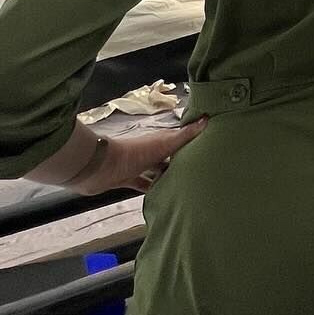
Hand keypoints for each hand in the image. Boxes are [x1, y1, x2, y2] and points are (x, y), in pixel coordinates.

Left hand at [71, 119, 206, 194]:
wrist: (101, 167)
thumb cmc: (135, 153)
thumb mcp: (163, 143)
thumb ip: (184, 135)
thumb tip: (206, 118)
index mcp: (161, 140)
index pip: (181, 139)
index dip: (194, 141)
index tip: (210, 147)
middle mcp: (152, 151)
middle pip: (170, 156)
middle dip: (183, 162)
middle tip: (201, 170)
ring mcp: (140, 165)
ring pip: (158, 171)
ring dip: (168, 177)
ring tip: (185, 185)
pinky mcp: (129, 179)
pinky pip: (145, 184)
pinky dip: (153, 189)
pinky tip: (163, 196)